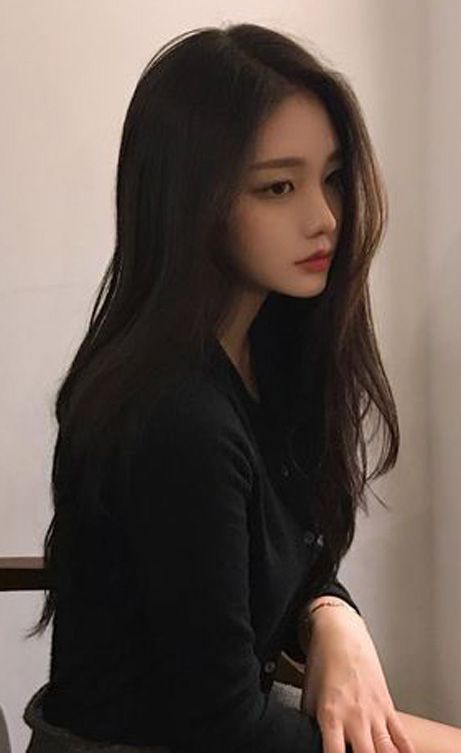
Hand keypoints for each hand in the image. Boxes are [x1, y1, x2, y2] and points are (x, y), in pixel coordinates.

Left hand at [299, 604, 415, 752]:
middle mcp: (355, 717)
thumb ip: (311, 724)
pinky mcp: (388, 706)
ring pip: (387, 751)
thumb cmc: (323, 663)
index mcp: (330, 715)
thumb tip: (311, 739)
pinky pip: (402, 737)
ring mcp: (374, 713)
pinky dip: (405, 751)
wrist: (341, 636)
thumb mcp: (308, 697)